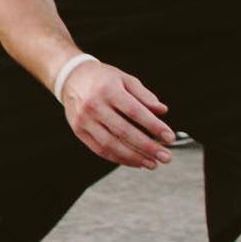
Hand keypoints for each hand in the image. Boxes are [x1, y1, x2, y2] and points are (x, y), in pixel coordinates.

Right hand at [58, 56, 175, 168]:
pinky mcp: (79, 132)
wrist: (71, 78)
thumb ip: (144, 96)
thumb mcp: (125, 79)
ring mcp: (84, 120)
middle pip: (124, 132)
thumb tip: (162, 111)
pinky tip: (134, 161)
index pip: (135, 111)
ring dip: (134, 157)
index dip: (154, 126)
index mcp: (108, 90)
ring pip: (111, 145)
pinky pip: (100, 150)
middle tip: (165, 156)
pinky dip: (119, 159)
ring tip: (152, 163)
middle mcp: (94, 105)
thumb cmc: (102, 79)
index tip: (169, 137)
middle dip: (148, 147)